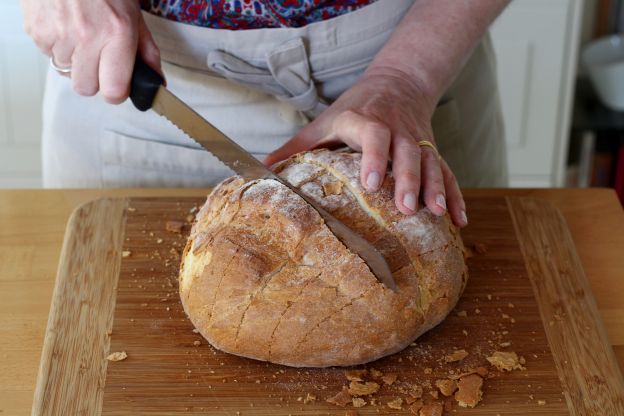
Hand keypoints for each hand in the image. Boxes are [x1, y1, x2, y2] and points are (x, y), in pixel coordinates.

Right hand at [21, 0, 161, 102]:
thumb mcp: (134, 16)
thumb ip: (147, 53)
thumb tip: (156, 83)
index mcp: (117, 34)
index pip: (114, 91)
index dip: (117, 92)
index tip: (118, 85)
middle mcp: (87, 36)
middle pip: (87, 88)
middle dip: (94, 79)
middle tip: (98, 57)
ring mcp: (58, 33)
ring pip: (66, 72)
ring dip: (75, 61)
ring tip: (81, 35)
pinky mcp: (37, 30)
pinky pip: (48, 54)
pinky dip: (57, 46)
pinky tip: (65, 26)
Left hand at [265, 69, 466, 226]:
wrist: (398, 81)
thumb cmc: (354, 107)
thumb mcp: (324, 122)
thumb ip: (296, 146)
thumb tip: (261, 168)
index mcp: (365, 120)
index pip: (373, 134)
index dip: (374, 157)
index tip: (371, 184)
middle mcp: (396, 129)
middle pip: (407, 152)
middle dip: (407, 180)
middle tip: (406, 209)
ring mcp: (418, 140)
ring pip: (430, 162)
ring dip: (435, 188)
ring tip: (436, 214)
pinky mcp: (432, 150)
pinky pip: (447, 171)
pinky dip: (455, 194)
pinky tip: (458, 219)